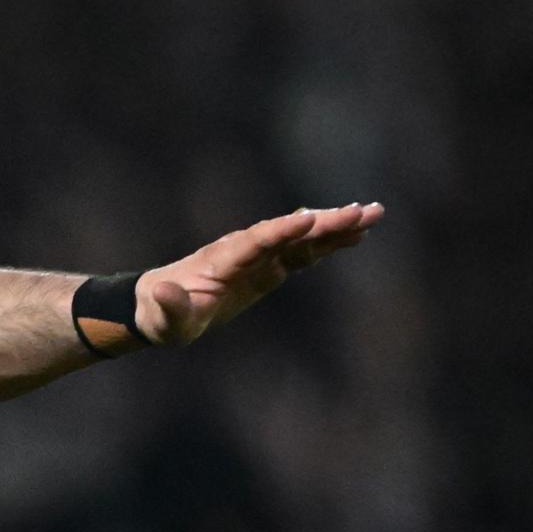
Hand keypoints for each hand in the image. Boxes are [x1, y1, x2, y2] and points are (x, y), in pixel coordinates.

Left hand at [138, 203, 383, 346]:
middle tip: (362, 211)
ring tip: (372, 215)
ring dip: (335, 227)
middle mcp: (245, 251)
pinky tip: (356, 236)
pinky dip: (327, 244)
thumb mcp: (165, 320)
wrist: (160, 306)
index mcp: (223, 261)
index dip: (282, 231)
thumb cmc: (163, 317)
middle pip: (289, 232)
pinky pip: (303, 252)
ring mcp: (259, 256)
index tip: (309, 218)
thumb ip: (169, 307)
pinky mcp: (269, 267)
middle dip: (324, 222)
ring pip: (302, 238)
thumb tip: (163, 294)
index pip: (258, 241)